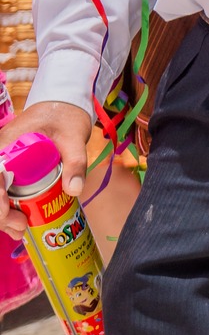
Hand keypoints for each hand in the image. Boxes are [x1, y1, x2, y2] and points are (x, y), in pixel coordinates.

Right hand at [0, 102, 92, 239]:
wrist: (63, 104)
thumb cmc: (65, 116)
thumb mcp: (74, 136)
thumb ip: (75, 162)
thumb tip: (73, 191)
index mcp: (6, 145)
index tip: (6, 212)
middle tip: (19, 228)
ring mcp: (2, 163)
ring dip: (1, 214)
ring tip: (20, 230)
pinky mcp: (9, 170)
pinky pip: (2, 190)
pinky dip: (6, 208)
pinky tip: (18, 221)